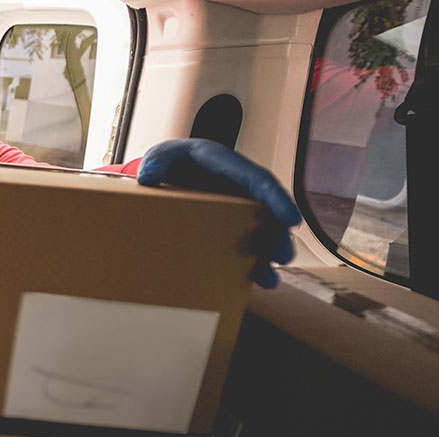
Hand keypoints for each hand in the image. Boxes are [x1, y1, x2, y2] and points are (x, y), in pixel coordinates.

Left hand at [136, 139, 302, 288]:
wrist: (166, 173)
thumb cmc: (170, 161)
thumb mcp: (161, 156)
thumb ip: (156, 162)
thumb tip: (148, 177)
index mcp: (227, 166)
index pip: (257, 180)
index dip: (276, 199)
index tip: (290, 218)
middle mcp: (239, 186)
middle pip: (267, 210)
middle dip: (277, 234)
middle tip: (280, 255)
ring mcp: (238, 206)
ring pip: (262, 230)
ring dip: (268, 253)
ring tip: (268, 277)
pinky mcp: (231, 223)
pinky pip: (248, 242)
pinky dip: (252, 260)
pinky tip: (255, 278)